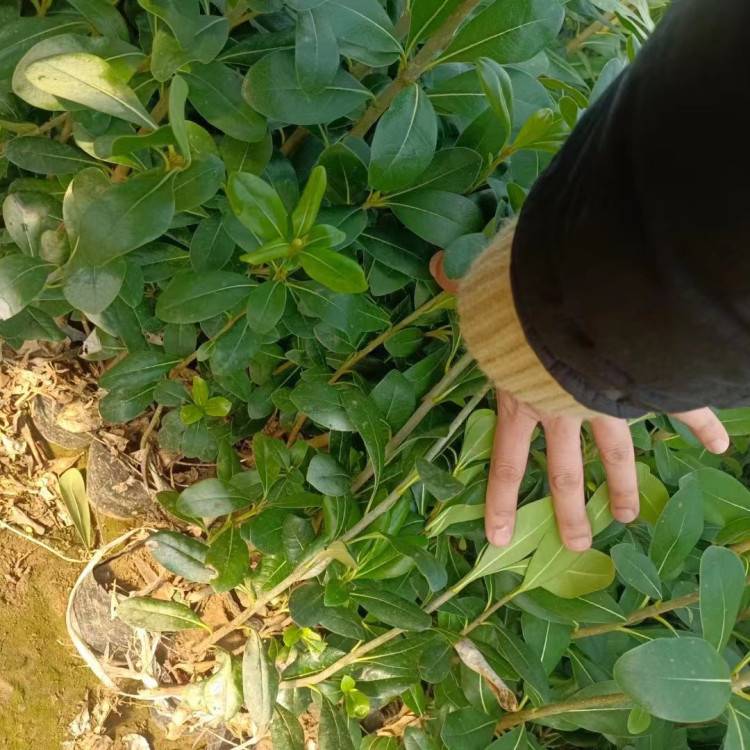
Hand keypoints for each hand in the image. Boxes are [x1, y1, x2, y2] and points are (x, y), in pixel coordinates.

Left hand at [428, 250, 730, 550]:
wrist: (577, 292)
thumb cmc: (522, 299)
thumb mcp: (483, 297)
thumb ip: (460, 285)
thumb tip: (431, 261)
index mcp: (521, 400)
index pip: (505, 462)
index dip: (499, 503)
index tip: (499, 541)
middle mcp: (562, 409)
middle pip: (564, 473)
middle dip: (569, 511)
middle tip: (578, 544)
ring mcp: (604, 400)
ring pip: (615, 452)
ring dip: (620, 484)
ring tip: (626, 516)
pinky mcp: (640, 383)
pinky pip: (675, 407)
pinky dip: (699, 422)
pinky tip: (718, 442)